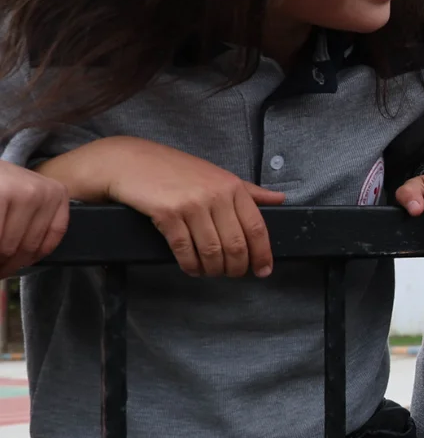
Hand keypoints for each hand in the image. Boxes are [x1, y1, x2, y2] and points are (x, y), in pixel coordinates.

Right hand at [0, 161, 68, 276]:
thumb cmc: (1, 182)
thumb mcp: (27, 196)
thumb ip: (36, 221)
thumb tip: (27, 259)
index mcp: (58, 194)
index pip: (51, 238)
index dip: (31, 259)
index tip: (16, 266)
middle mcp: (45, 193)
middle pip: (27, 246)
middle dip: (8, 264)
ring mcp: (23, 193)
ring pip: (8, 245)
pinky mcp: (3, 195)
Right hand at [38, 137, 283, 276]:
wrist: (129, 162)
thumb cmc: (174, 170)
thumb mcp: (216, 175)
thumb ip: (248, 191)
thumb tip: (280, 200)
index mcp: (233, 186)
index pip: (257, 227)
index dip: (262, 253)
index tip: (263, 270)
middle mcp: (216, 195)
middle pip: (237, 244)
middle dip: (237, 267)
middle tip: (232, 275)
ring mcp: (192, 204)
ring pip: (212, 251)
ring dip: (213, 269)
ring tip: (210, 273)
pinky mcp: (167, 214)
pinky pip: (185, 249)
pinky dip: (191, 265)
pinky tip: (191, 268)